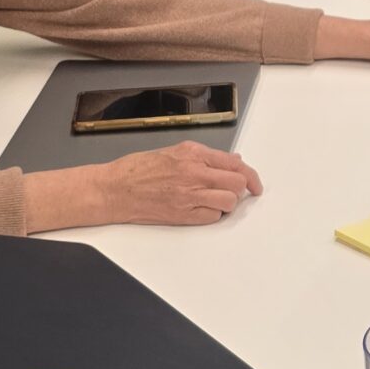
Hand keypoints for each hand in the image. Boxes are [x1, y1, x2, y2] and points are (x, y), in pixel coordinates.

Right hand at [92, 141, 263, 226]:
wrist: (115, 189)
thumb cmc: (138, 169)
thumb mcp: (174, 151)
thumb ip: (205, 157)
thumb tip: (232, 160)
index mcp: (192, 154)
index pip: (235, 164)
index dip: (250, 176)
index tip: (254, 184)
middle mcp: (194, 173)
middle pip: (237, 183)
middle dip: (240, 189)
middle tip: (235, 192)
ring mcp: (189, 195)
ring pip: (229, 202)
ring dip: (227, 203)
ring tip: (214, 200)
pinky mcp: (183, 215)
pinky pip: (213, 217)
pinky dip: (213, 214)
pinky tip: (202, 208)